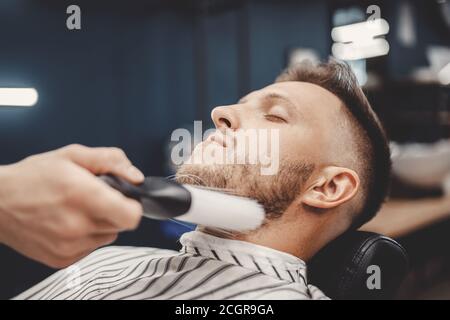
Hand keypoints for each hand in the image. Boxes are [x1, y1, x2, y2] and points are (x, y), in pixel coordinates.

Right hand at [0, 144, 143, 267]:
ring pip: (108, 236)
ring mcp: (69, 246)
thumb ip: (111, 160)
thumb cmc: (33, 177)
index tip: (125, 199)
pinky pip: (91, 247)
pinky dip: (87, 236)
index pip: (131, 216)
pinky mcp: (62, 259)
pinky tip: (68, 223)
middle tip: (93, 198)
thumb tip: (136, 177)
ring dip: (101, 224)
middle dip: (114, 210)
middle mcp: (77, 225)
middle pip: (121, 225)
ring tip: (78, 209)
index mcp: (82, 195)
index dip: (133, 206)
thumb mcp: (73, 155)